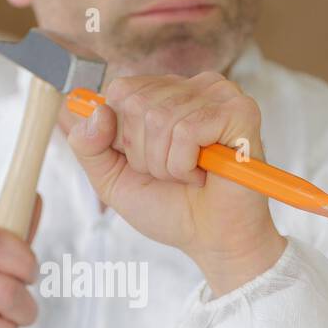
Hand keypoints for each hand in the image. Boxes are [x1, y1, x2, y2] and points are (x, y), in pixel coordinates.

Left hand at [65, 71, 286, 294]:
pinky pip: (186, 131)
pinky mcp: (240, 112)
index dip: (123, 137)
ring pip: (159, 118)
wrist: (211, 241)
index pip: (121, 90)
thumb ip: (88, 145)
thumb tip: (97, 110)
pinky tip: (204, 174)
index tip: (148, 162)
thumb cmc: (170, 208)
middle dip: (144, 154)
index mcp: (167, 92)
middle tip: (172, 173)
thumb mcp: (112, 178)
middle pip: (136, 104)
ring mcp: (220, 95)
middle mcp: (194, 86)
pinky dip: (185, 165)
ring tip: (189, 176)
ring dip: (166, 164)